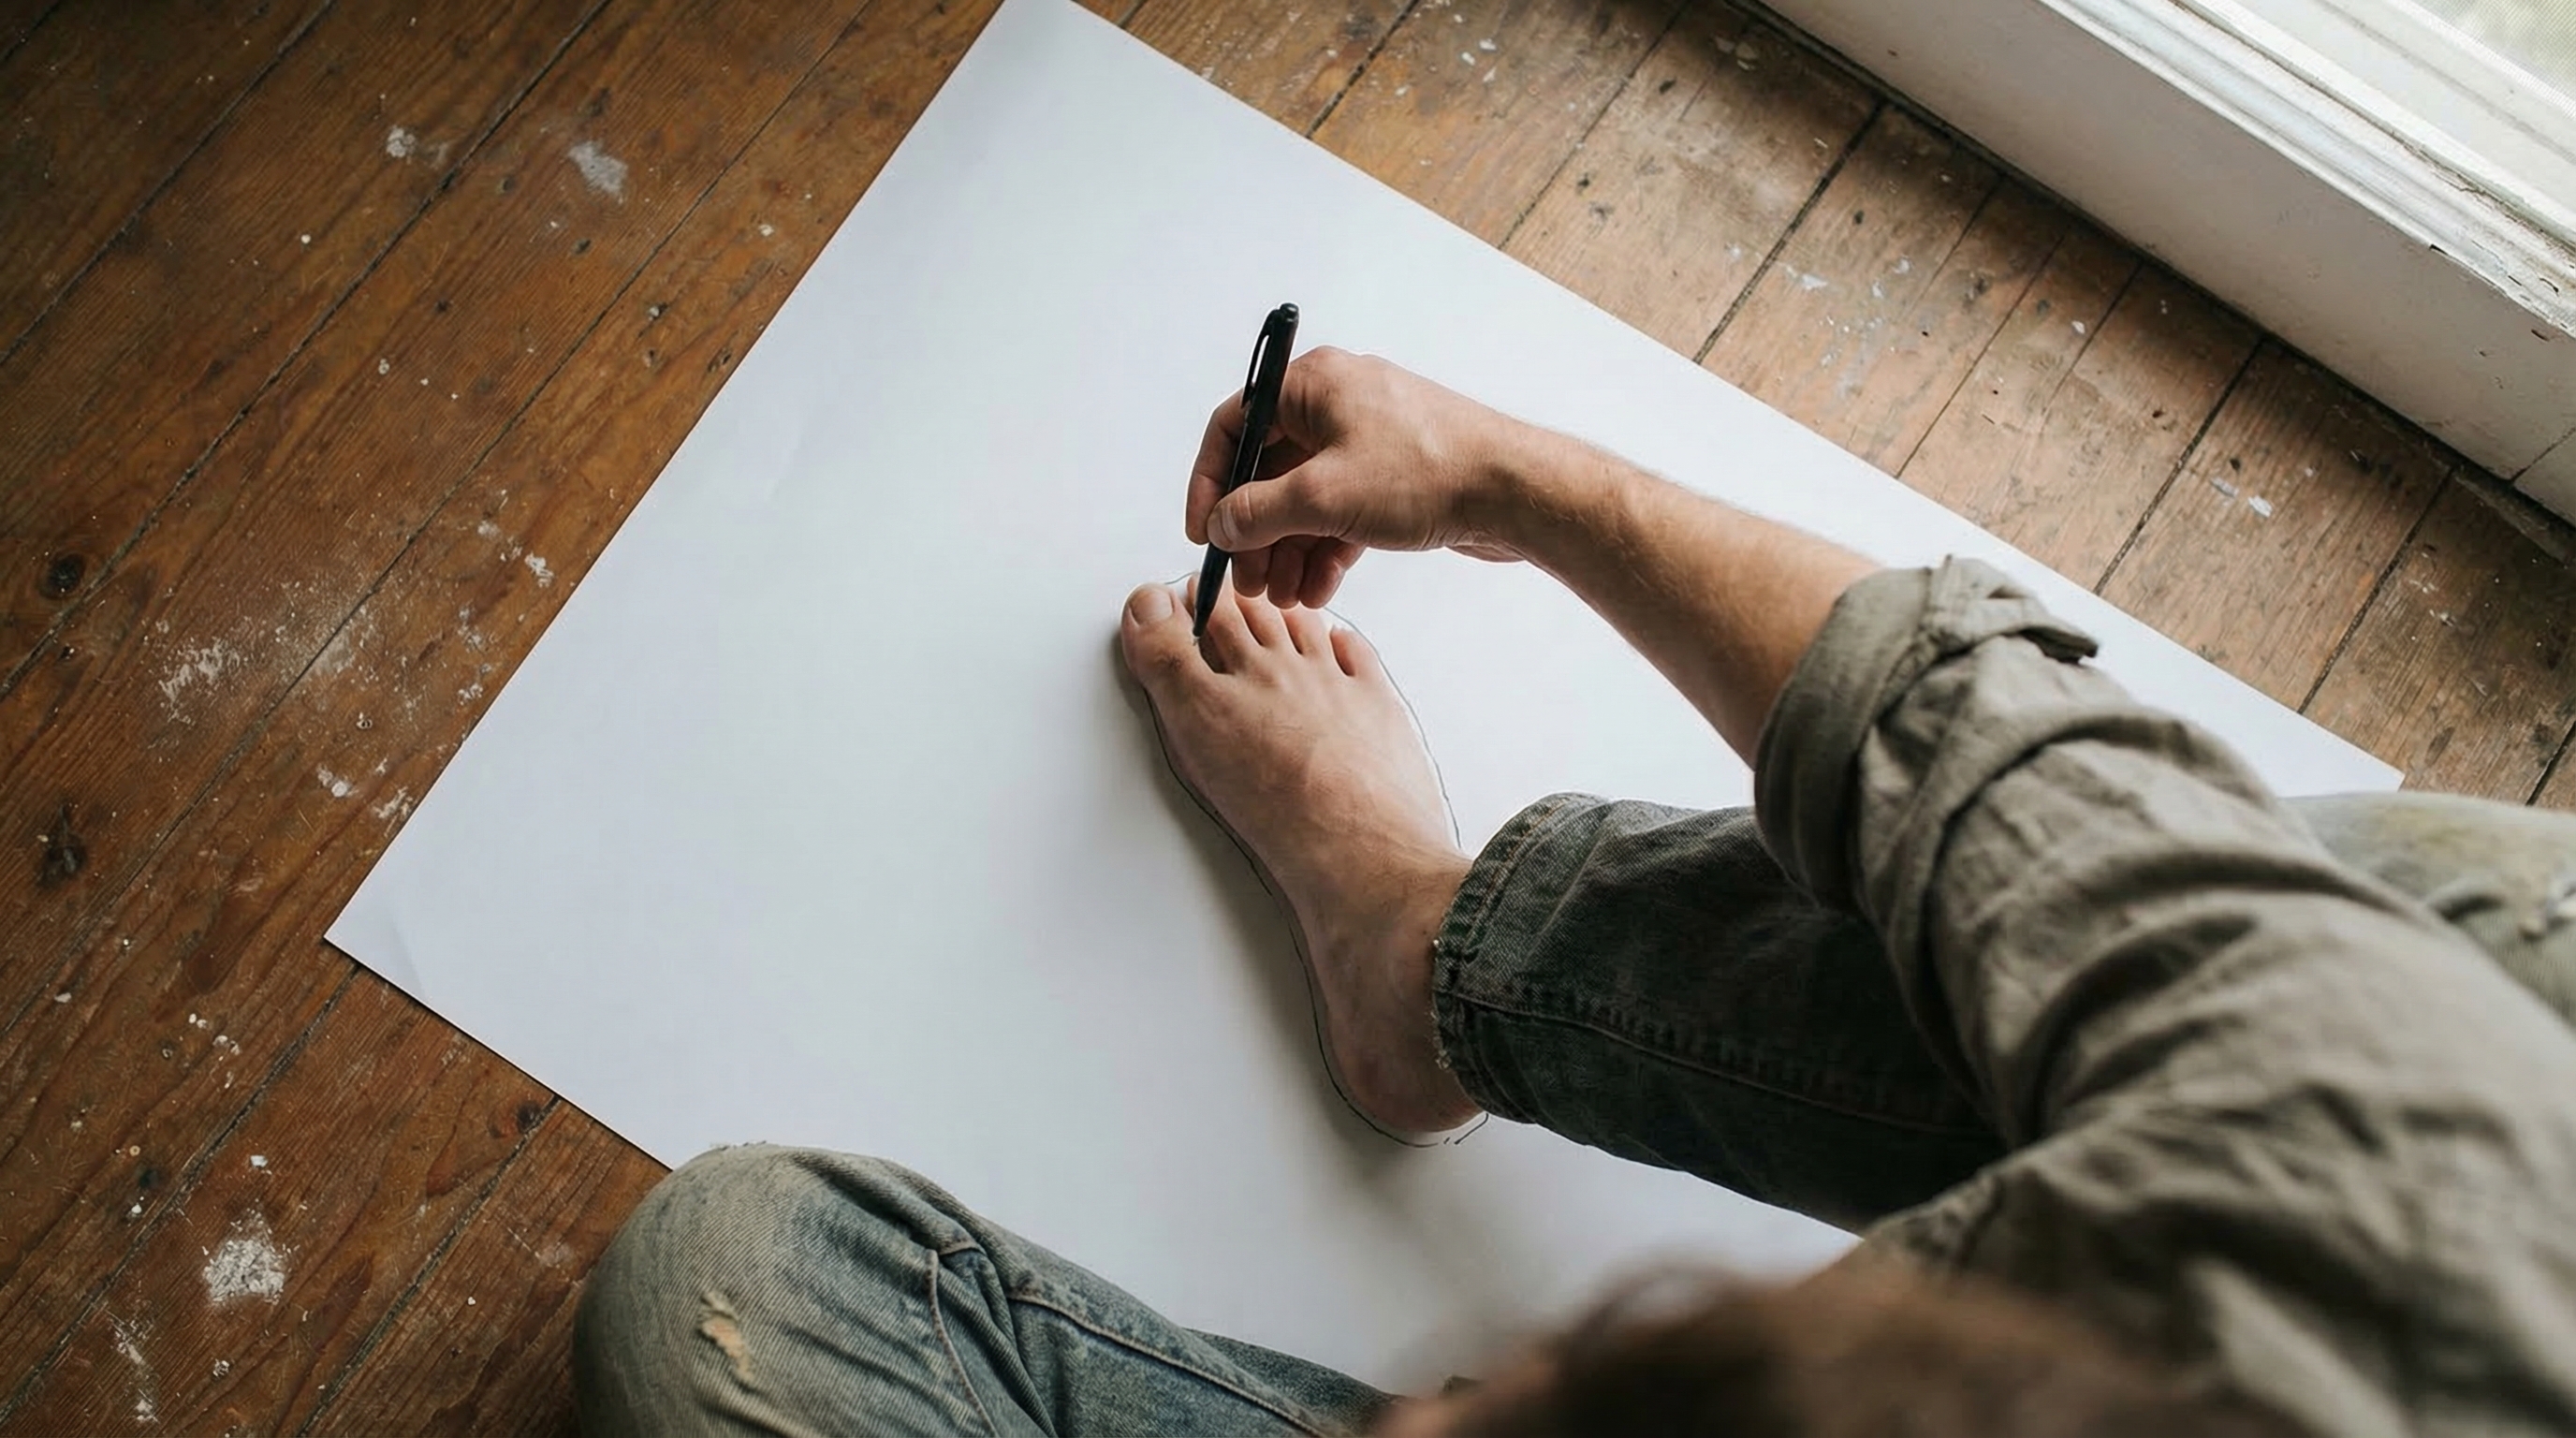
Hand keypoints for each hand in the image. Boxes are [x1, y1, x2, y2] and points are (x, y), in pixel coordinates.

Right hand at [1186, 348, 1532, 609]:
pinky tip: (1316, 591)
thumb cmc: (1428, 470)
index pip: (1236, 424)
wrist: (1513, 491)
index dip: (1210, 481)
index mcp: (1315, 384)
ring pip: (1306, 499)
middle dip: (1255, 531)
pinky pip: (1342, 514)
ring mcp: (1368, 442)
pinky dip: (1325, 551)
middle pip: (1269, 470)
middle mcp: (1338, 405)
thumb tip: (1221, 524)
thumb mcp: (1322, 496)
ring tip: (1282, 596)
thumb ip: (1258, 512)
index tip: (1203, 530)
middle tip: (1247, 579)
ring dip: (1288, 549)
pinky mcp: (1394, 478)